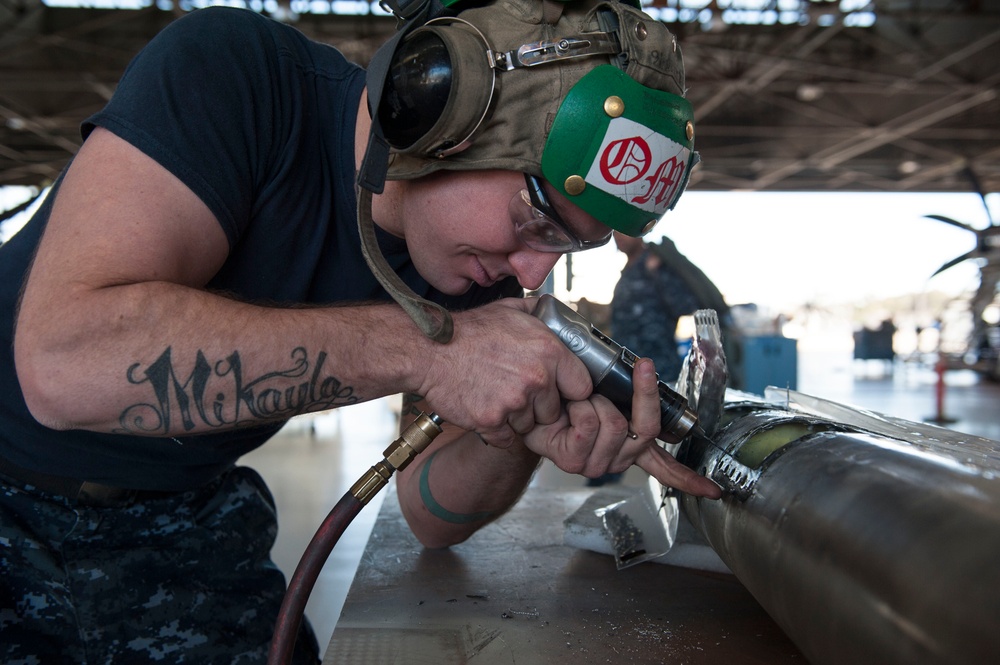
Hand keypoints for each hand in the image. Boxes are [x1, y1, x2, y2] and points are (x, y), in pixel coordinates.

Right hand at [417, 298, 592, 447]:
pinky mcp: (492, 422)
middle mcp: (536, 378)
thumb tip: (555, 312)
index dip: (568, 390)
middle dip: (538, 406)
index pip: (582, 386)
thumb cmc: (467, 331)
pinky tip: (484, 407)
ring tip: (495, 395)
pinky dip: (496, 430)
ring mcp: (514, 402)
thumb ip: (539, 313)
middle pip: (554, 411)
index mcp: (548, 351)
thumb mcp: (510, 310)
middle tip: (514, 390)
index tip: (557, 390)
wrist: (428, 350)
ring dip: (515, 418)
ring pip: (528, 426)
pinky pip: (506, 438)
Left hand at [524, 358, 721, 498]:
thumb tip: (649, 367)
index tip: (715, 491)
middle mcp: (619, 459)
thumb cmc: (571, 390)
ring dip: (595, 400)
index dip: (690, 479)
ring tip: (579, 400)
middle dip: (638, 394)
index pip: (666, 467)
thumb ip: (631, 388)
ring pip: (615, 423)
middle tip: (630, 373)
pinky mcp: (574, 460)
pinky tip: (570, 410)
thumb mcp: (609, 385)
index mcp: (631, 447)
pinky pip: (590, 427)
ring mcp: (598, 463)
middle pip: (645, 428)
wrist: (531, 398)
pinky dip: (581, 407)